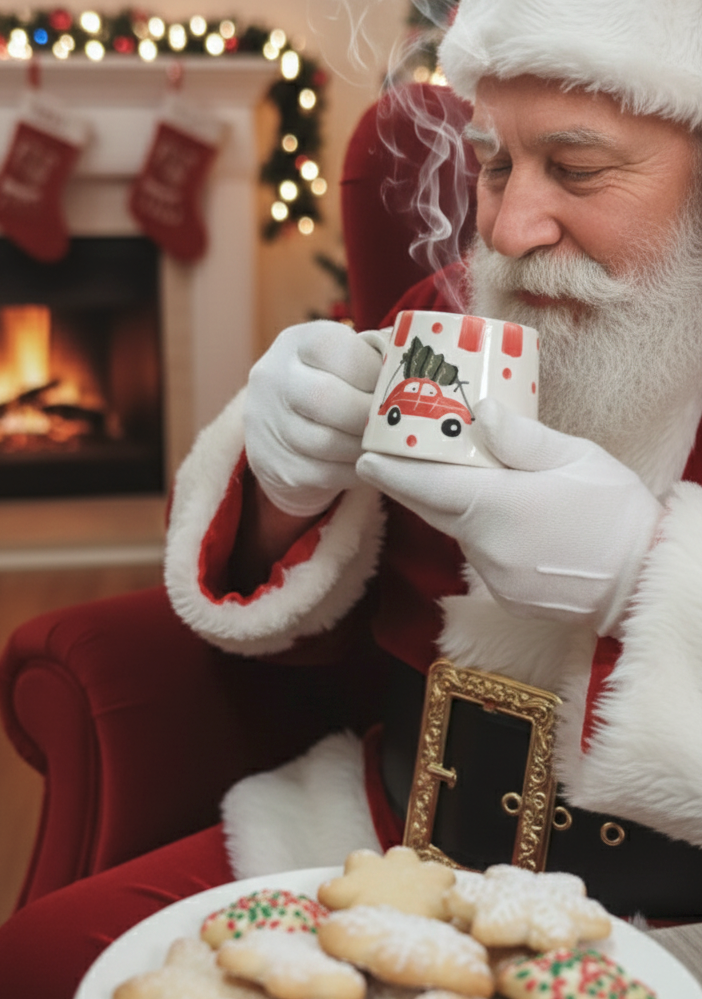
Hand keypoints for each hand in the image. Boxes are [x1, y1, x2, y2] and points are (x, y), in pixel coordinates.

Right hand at [244, 320, 382, 517]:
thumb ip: (375, 356)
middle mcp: (274, 379)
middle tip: (396, 421)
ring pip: (326, 442)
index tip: (394, 384)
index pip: (330, 347)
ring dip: (365, 446)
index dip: (370, 369)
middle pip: (325, 398)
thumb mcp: (341, 357)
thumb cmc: (330, 383)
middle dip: (369, 413)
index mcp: (296, 343)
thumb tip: (423, 368)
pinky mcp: (277, 465)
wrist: (277, 427)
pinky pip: (325, 472)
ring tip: (389, 444)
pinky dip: (356, 470)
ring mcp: (269, 424)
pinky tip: (372, 462)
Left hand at [356, 398, 663, 633]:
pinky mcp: (507, 598)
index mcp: (496, 506)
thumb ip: (521, 438)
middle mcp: (485, 546)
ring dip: (458, 508)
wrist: (646, 579)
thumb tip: (479, 413)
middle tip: (399, 455)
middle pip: (434, 509)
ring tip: (471, 476)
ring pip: (460, 533)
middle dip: (413, 483)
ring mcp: (495, 577)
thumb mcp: (577, 458)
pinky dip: (485, 535)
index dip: (391, 472)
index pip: (425, 487)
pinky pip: (482, 557)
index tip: (364, 457)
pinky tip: (510, 517)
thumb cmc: (616, 512)